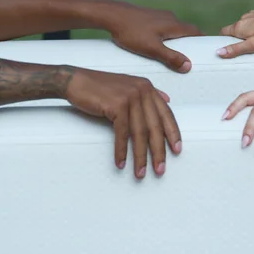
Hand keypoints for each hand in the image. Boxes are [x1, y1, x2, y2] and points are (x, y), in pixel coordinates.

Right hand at [65, 69, 183, 177]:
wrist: (76, 81)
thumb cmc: (100, 87)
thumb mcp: (128, 86)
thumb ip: (147, 94)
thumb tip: (166, 100)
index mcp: (147, 87)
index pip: (166, 114)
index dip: (173, 133)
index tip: (177, 150)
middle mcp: (142, 90)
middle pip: (155, 127)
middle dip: (159, 151)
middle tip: (160, 169)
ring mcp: (130, 97)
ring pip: (140, 133)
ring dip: (140, 156)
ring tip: (141, 172)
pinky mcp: (117, 105)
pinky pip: (122, 133)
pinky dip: (122, 150)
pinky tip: (121, 163)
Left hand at [106, 4, 201, 71]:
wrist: (112, 15)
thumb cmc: (131, 32)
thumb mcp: (152, 48)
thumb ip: (170, 57)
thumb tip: (189, 66)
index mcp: (174, 25)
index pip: (195, 31)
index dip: (202, 41)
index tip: (207, 50)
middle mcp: (169, 17)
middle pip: (186, 30)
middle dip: (190, 42)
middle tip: (192, 55)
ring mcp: (159, 16)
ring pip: (174, 28)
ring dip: (177, 39)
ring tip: (175, 53)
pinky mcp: (149, 16)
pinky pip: (163, 27)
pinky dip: (166, 36)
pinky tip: (158, 44)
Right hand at [217, 8, 253, 57]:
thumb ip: (236, 49)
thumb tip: (219, 52)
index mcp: (239, 26)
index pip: (223, 33)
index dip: (223, 42)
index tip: (228, 50)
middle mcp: (244, 19)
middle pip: (234, 31)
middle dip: (236, 40)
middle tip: (245, 51)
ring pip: (244, 28)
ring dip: (247, 36)